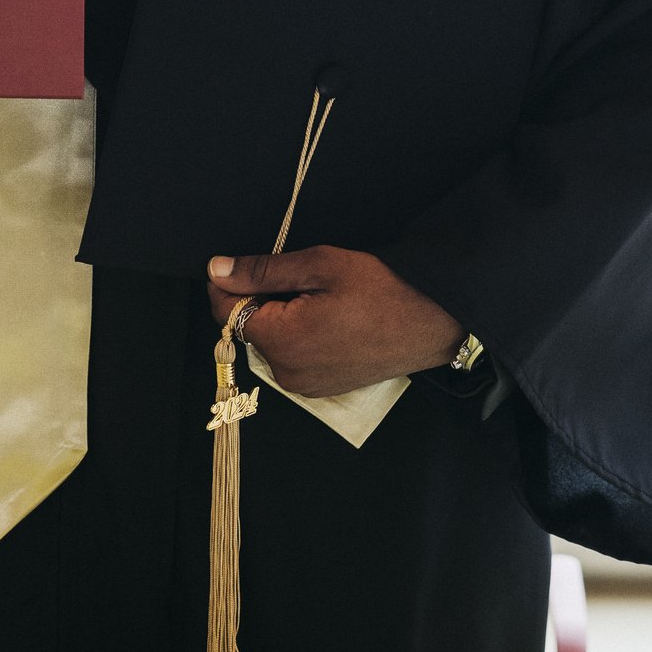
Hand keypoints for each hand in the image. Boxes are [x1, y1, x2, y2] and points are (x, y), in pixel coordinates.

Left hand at [205, 246, 462, 396]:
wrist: (433, 322)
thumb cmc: (382, 290)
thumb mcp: (319, 266)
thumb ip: (262, 271)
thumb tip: (217, 269)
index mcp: (282, 342)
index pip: (226, 312)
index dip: (229, 284)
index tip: (244, 264)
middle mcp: (287, 373)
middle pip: (250, 328)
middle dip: (262, 299)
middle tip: (302, 278)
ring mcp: (306, 386)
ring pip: (272, 341)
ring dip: (282, 317)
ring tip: (321, 297)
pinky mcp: (322, 387)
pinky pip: (293, 357)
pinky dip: (300, 334)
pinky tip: (330, 318)